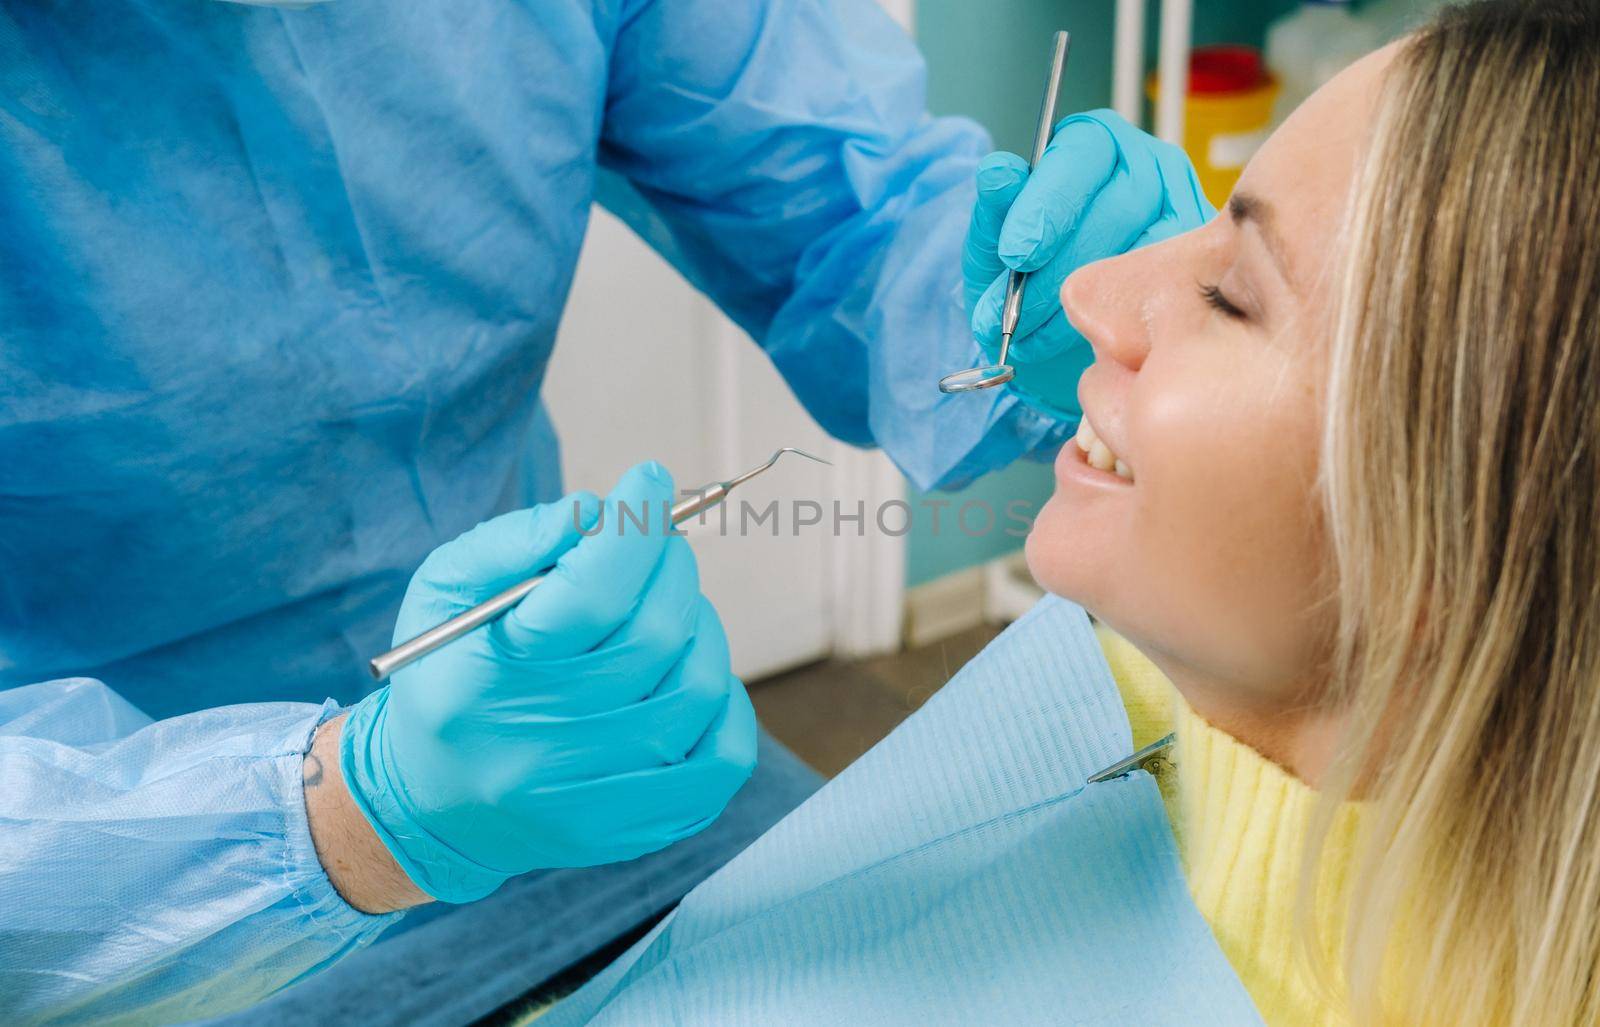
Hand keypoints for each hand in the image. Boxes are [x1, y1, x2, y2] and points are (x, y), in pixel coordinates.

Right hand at [339, 462, 756, 902]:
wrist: (433, 803)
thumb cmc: (449, 676)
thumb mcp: (446, 593)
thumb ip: (514, 542)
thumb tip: (596, 513)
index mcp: (490, 682)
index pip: (590, 594)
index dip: (635, 527)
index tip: (649, 480)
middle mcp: (543, 746)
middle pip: (655, 633)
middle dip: (668, 565)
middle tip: (654, 546)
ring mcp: (596, 798)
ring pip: (697, 686)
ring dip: (697, 625)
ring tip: (663, 611)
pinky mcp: (636, 829)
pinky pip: (725, 756)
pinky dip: (725, 701)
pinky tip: (688, 674)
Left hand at [962, 109, 1215, 419]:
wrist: (1050, 336)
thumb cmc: (1025, 276)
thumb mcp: (993, 246)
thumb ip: (995, 209)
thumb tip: (998, 172)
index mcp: (1095, 144)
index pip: (1084, 150)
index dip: (1049, 202)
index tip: (1016, 254)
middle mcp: (1149, 167)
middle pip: (1124, 200)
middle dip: (1063, 263)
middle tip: (1019, 310)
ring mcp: (1184, 214)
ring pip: (1153, 247)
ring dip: (1089, 299)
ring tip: (1037, 337)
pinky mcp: (1206, 266)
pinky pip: (1178, 288)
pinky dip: (1128, 320)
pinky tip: (1088, 343)